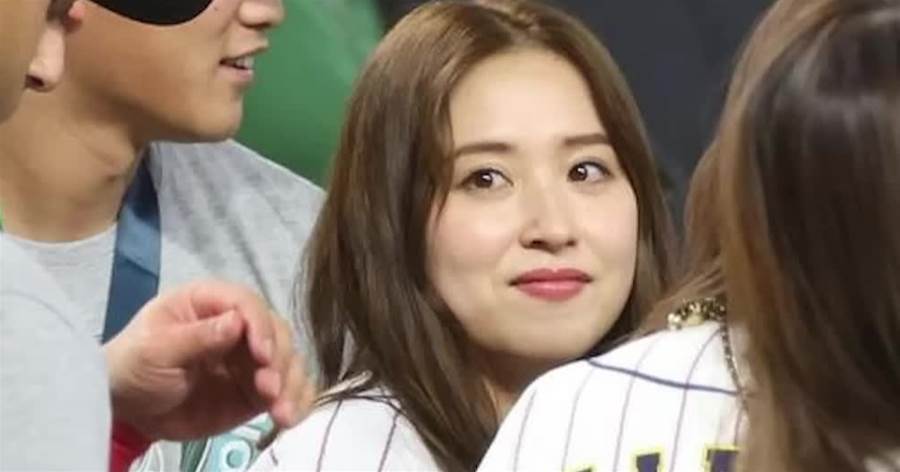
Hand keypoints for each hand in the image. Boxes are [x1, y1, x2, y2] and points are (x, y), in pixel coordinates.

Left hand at [103, 280, 315, 440]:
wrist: (127, 410)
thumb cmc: (133, 366)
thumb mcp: (154, 350)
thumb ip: (196, 337)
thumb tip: (236, 323)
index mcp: (210, 302)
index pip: (247, 304)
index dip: (260, 326)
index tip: (263, 356)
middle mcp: (238, 325)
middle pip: (276, 331)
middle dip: (279, 360)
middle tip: (269, 390)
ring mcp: (250, 359)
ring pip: (288, 361)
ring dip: (291, 385)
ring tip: (281, 413)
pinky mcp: (256, 389)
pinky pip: (287, 390)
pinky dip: (296, 402)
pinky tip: (289, 418)